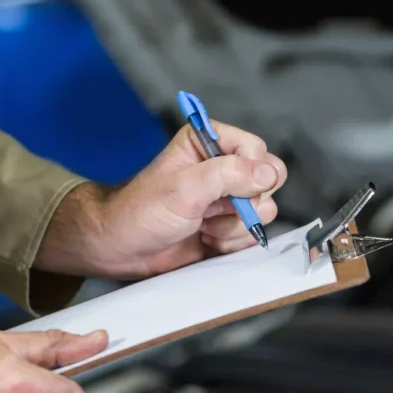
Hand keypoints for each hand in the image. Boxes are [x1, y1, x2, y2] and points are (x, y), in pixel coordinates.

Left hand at [100, 120, 287, 276]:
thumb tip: (268, 173)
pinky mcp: (229, 226)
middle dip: (245, 202)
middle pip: (268, 180)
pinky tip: (206, 240)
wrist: (124, 249)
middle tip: (213, 208)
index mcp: (209, 144)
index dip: (251, 171)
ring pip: (263, 211)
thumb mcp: (185, 187)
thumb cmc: (142, 211)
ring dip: (233, 225)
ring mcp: (228, 199)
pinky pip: (253, 234)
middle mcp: (223, 168)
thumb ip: (229, 175)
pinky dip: (232, 242)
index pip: (255, 149)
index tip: (230, 189)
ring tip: (202, 226)